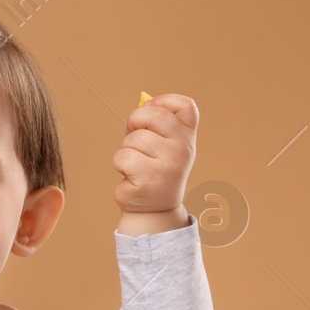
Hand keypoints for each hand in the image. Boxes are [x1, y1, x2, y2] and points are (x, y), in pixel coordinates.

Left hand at [112, 93, 197, 224]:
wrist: (155, 208)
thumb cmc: (155, 169)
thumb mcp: (163, 143)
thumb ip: (157, 123)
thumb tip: (144, 101)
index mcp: (188, 136)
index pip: (185, 105)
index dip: (163, 102)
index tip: (150, 110)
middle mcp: (183, 148)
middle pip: (154, 116)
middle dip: (135, 121)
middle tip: (134, 137)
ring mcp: (169, 164)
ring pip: (134, 138)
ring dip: (127, 148)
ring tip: (136, 163)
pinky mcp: (149, 178)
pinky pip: (123, 157)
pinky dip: (120, 164)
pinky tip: (130, 175)